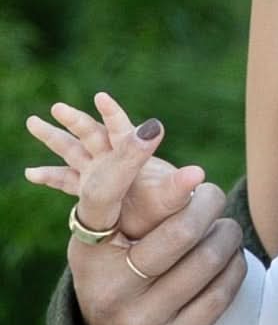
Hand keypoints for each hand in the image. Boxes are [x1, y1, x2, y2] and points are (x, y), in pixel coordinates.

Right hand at [24, 90, 244, 324]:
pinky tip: (232, 259)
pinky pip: (219, 294)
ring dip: (227, 234)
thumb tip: (167, 149)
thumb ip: (131, 204)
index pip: (102, 197)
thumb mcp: (109, 243)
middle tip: (213, 190)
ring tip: (228, 226)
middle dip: (207, 202)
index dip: (126, 161)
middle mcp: (106, 287)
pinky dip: (234, 268)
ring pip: (205, 261)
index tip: (152, 127)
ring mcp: (137, 321)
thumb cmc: (121, 274)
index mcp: (87, 251)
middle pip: (177, 231)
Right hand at [25, 89, 208, 241]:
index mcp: (131, 158)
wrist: (166, 227)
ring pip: (73, 151)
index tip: (102, 97)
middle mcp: (113, 160)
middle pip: (91, 134)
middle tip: (58, 108)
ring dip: (55, 138)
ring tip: (33, 122)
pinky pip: (67, 181)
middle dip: (75, 121)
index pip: (120, 133)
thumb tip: (199, 174)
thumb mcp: (170, 200)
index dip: (113, 116)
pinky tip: (30, 174)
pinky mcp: (91, 189)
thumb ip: (179, 186)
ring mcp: (100, 173)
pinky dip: (50, 177)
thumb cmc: (170, 213)